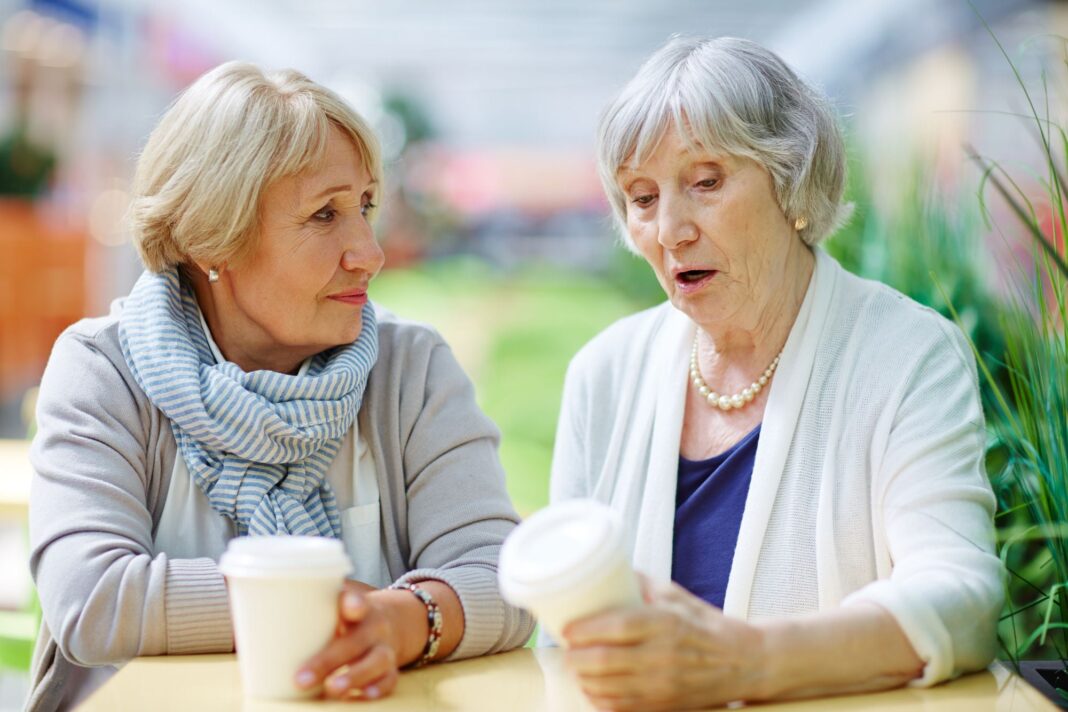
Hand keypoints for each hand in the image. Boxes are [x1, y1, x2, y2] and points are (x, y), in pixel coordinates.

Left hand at [293, 580, 407, 700]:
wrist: (396, 621)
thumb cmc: (349, 617)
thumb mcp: (335, 605)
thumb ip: (301, 606)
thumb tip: (238, 593)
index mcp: (357, 607)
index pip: (356, 600)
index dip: (352, 603)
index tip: (348, 608)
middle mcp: (372, 627)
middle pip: (354, 641)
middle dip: (329, 660)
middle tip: (300, 678)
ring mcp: (383, 647)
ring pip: (375, 661)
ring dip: (354, 676)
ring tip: (332, 689)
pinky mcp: (390, 667)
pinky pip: (389, 679)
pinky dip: (378, 688)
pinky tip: (364, 696)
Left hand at [562, 575, 766, 710]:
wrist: (744, 662)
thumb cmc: (705, 624)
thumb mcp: (675, 595)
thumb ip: (640, 583)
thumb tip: (604, 568)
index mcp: (666, 622)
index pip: (617, 627)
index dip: (586, 630)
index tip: (567, 629)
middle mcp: (663, 655)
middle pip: (605, 661)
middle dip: (575, 658)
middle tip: (566, 650)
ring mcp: (663, 684)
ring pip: (608, 688)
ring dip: (584, 679)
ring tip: (576, 668)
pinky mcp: (664, 705)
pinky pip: (621, 708)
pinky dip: (600, 699)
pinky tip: (593, 688)